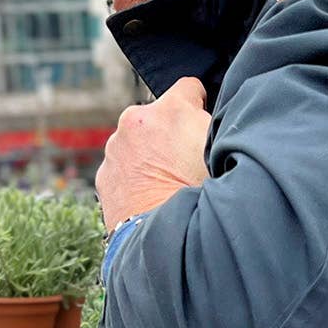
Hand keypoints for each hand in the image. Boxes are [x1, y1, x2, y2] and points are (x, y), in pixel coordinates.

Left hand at [95, 77, 209, 230]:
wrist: (164, 240)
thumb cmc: (202, 198)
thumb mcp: (223, 153)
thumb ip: (217, 127)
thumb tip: (212, 121)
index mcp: (171, 110)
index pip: (190, 87)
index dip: (201, 104)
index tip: (203, 123)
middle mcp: (136, 121)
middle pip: (159, 116)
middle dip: (171, 133)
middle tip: (187, 164)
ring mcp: (115, 149)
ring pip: (138, 142)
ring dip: (150, 155)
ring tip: (168, 185)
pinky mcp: (103, 175)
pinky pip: (122, 167)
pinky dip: (134, 177)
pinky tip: (151, 197)